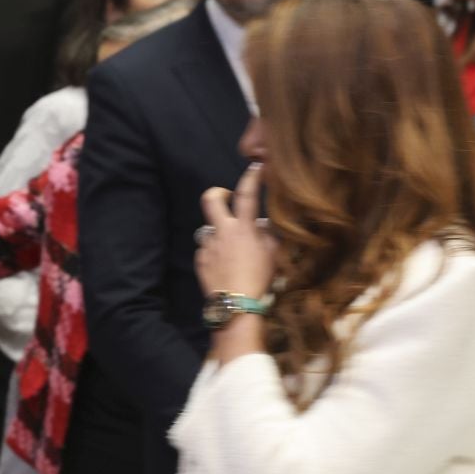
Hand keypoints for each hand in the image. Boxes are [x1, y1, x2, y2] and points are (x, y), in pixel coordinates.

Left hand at [195, 163, 275, 299]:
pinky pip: (206, 249)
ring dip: (220, 232)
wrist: (237, 305)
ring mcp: (208, 246)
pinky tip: (224, 264)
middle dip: (218, 193)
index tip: (256, 168)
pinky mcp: (200, 260)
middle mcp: (222, 232)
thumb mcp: (274, 255)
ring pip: (209, 229)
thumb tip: (263, 225)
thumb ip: (268, 235)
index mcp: (243, 228)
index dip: (251, 177)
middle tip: (227, 197)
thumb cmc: (259, 280)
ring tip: (231, 246)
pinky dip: (215, 252)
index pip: (247, 194)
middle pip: (210, 199)